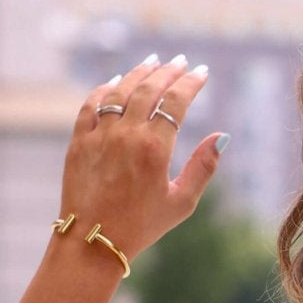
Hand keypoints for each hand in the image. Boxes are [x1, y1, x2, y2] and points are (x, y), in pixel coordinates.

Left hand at [56, 53, 223, 264]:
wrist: (94, 241)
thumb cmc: (142, 226)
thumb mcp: (182, 202)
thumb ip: (203, 167)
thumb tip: (222, 137)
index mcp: (155, 149)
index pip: (176, 102)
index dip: (191, 83)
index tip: (201, 72)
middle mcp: (126, 135)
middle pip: (149, 89)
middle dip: (168, 71)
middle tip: (180, 62)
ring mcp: (100, 136)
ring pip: (120, 91)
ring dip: (138, 73)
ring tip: (152, 63)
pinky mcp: (79, 141)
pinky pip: (91, 105)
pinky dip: (105, 89)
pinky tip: (115, 82)